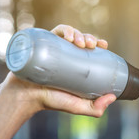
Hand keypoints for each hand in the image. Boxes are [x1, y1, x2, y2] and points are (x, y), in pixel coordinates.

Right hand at [1, 24, 115, 117]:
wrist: (25, 97)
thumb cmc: (51, 101)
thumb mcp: (77, 106)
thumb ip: (95, 108)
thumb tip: (113, 98)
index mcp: (76, 64)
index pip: (90, 50)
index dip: (99, 44)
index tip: (104, 45)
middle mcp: (66, 54)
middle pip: (82, 40)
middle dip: (89, 38)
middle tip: (91, 45)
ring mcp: (55, 48)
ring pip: (70, 34)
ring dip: (78, 33)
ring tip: (79, 42)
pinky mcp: (43, 44)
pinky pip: (55, 32)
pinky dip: (64, 30)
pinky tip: (68, 36)